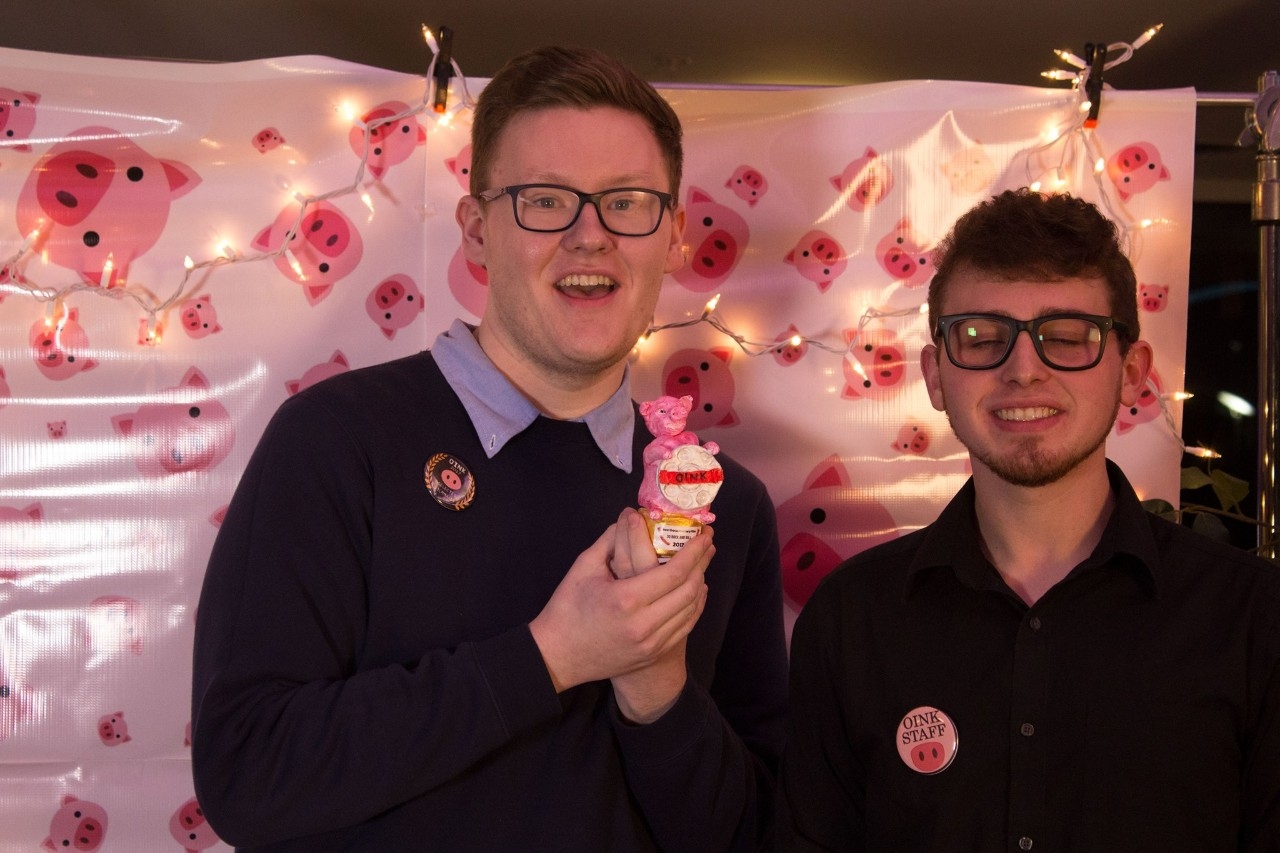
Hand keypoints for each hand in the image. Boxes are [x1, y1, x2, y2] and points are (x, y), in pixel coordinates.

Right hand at [528, 509, 712, 704]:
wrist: (558, 657)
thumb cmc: (567, 609)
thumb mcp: (584, 568)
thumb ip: (610, 540)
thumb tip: (631, 518)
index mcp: (626, 599)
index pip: (673, 573)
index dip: (693, 552)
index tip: (703, 536)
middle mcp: (644, 624)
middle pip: (689, 591)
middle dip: (702, 564)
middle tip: (707, 544)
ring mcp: (651, 643)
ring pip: (690, 609)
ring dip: (700, 583)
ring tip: (703, 564)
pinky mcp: (652, 653)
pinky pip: (684, 627)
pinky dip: (694, 606)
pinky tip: (694, 591)